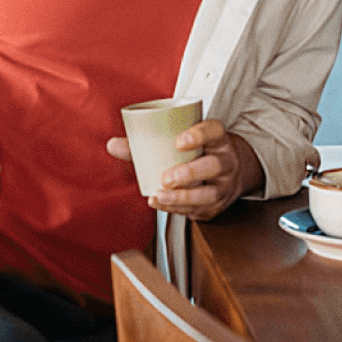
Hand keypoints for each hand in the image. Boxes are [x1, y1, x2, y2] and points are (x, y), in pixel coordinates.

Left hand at [107, 119, 264, 220]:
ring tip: (160, 195)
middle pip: (214, 166)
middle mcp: (226, 162)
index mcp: (218, 139)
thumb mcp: (182, 141)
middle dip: (190, 173)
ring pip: (209, 194)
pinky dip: (178, 208)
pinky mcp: (217, 206)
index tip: (179, 142)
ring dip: (183, 197)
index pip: (214, 131)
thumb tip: (112, 145)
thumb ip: (146, 143)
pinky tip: (161, 203)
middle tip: (167, 178)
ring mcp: (224, 186)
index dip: (199, 135)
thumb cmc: (198, 153)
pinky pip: (200, 209)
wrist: (229, 173)